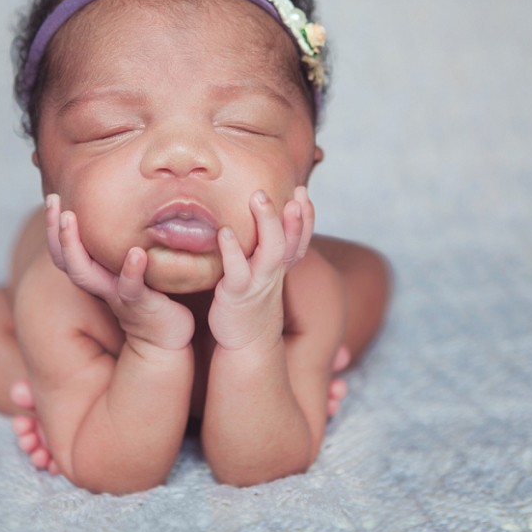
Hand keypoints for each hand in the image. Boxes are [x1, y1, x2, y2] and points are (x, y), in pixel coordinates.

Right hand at [45, 194, 194, 350]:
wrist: (168, 335)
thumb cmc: (155, 296)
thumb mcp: (137, 267)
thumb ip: (127, 244)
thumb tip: (128, 206)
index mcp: (98, 275)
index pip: (65, 253)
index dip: (53, 229)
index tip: (52, 197)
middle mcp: (101, 285)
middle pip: (67, 260)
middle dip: (56, 231)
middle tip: (52, 201)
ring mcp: (117, 294)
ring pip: (85, 274)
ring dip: (73, 246)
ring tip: (69, 218)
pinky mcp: (141, 304)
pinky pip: (130, 288)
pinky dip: (131, 271)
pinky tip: (136, 254)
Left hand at [208, 187, 314, 350]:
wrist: (246, 342)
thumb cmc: (251, 300)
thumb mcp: (266, 273)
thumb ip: (268, 247)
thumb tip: (265, 217)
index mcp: (280, 265)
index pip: (300, 239)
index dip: (306, 218)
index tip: (302, 192)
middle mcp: (273, 271)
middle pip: (289, 240)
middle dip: (293, 215)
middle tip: (294, 189)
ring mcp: (256, 282)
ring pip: (270, 251)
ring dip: (268, 223)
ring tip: (259, 197)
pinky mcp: (235, 293)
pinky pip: (237, 270)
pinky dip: (232, 250)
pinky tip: (224, 231)